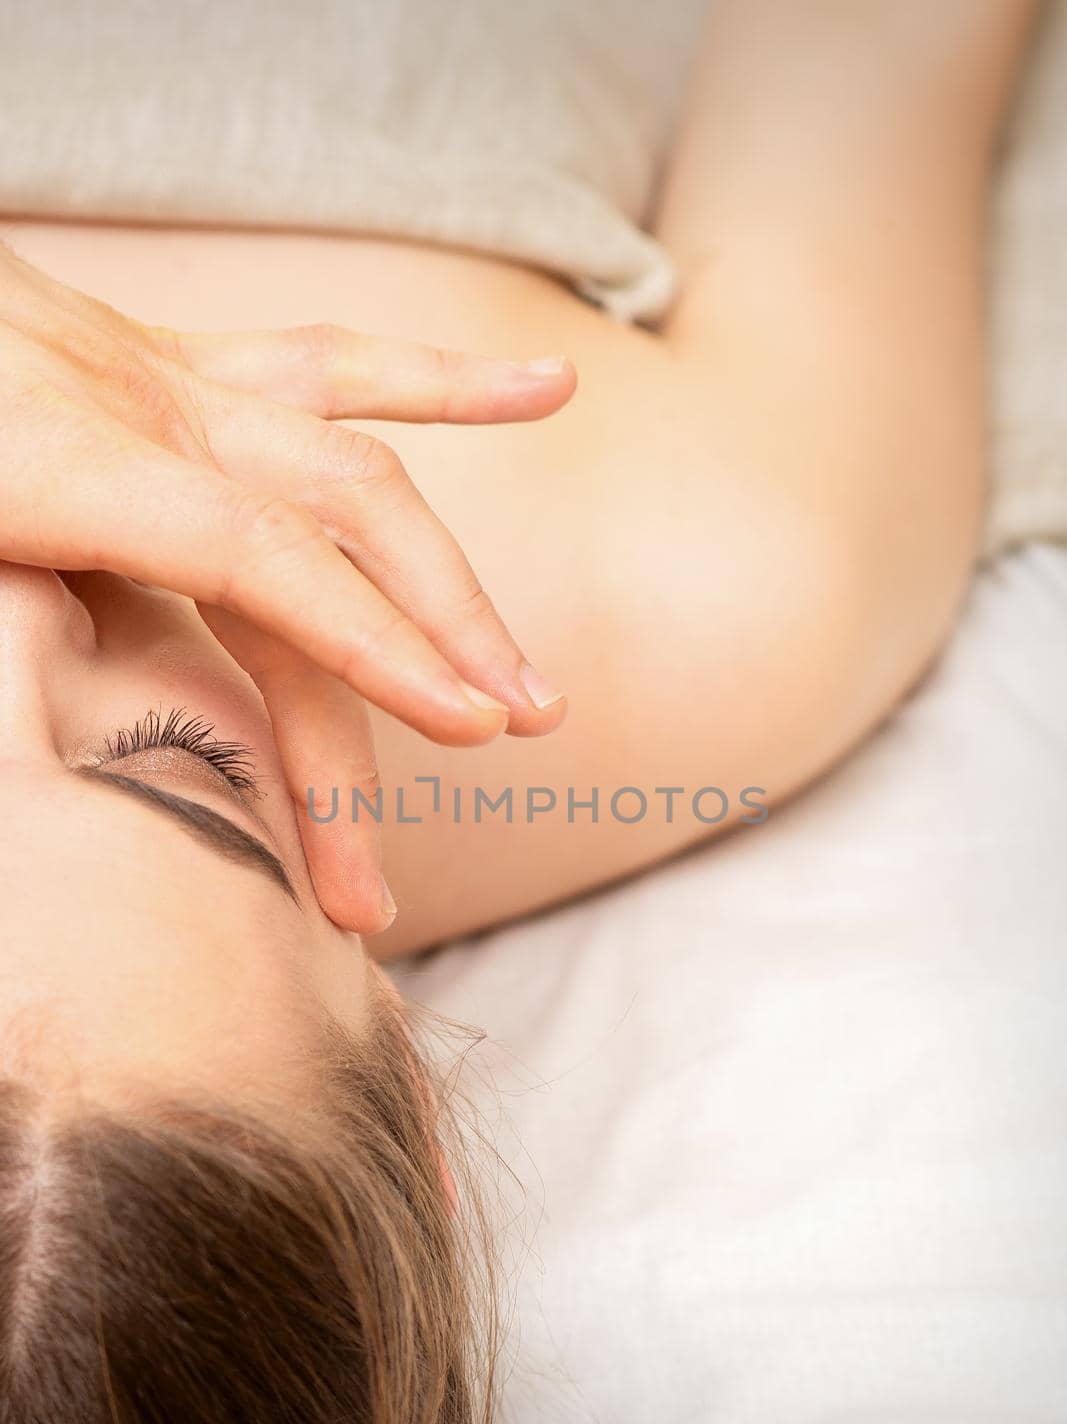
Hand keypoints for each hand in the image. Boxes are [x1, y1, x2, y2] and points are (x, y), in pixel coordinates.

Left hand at [0, 242, 574, 929]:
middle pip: (337, 528)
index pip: (261, 558)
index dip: (375, 645)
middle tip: (507, 740)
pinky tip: (546, 392)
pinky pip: (331, 367)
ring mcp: (170, 378)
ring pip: (358, 469)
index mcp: (58, 457)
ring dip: (456, 581)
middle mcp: (142, 409)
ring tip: (535, 684)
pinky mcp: (176, 362)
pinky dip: (443, 384)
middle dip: (436, 640)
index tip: (469, 727)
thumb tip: (38, 703)